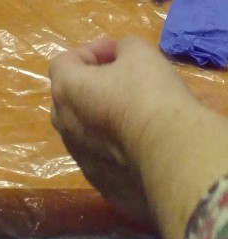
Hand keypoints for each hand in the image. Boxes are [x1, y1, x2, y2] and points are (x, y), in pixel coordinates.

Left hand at [48, 35, 194, 228]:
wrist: (175, 158)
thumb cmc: (150, 96)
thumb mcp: (140, 53)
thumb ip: (124, 48)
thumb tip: (121, 56)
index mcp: (67, 90)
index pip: (64, 62)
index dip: (91, 53)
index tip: (117, 53)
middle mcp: (66, 128)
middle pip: (70, 100)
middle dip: (92, 88)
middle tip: (123, 83)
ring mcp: (84, 163)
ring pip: (86, 136)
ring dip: (103, 122)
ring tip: (135, 117)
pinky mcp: (106, 189)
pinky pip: (106, 164)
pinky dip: (118, 153)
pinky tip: (144, 149)